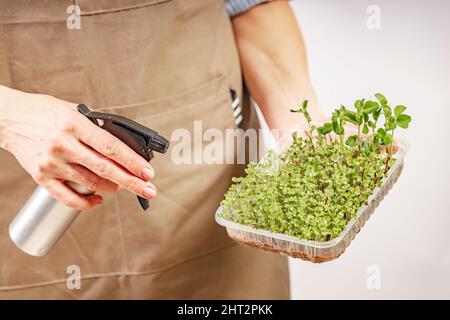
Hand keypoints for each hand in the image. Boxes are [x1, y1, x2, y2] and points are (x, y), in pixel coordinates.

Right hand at [0, 86, 156, 210]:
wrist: (7, 117)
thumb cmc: (42, 112)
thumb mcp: (72, 110)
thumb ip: (95, 125)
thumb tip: (121, 142)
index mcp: (74, 124)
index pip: (110, 147)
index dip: (132, 161)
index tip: (148, 172)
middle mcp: (63, 144)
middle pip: (105, 168)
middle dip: (131, 182)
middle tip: (149, 190)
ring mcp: (51, 162)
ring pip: (90, 183)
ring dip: (111, 188)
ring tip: (123, 187)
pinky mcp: (40, 176)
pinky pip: (67, 197)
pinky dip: (86, 203)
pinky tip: (98, 200)